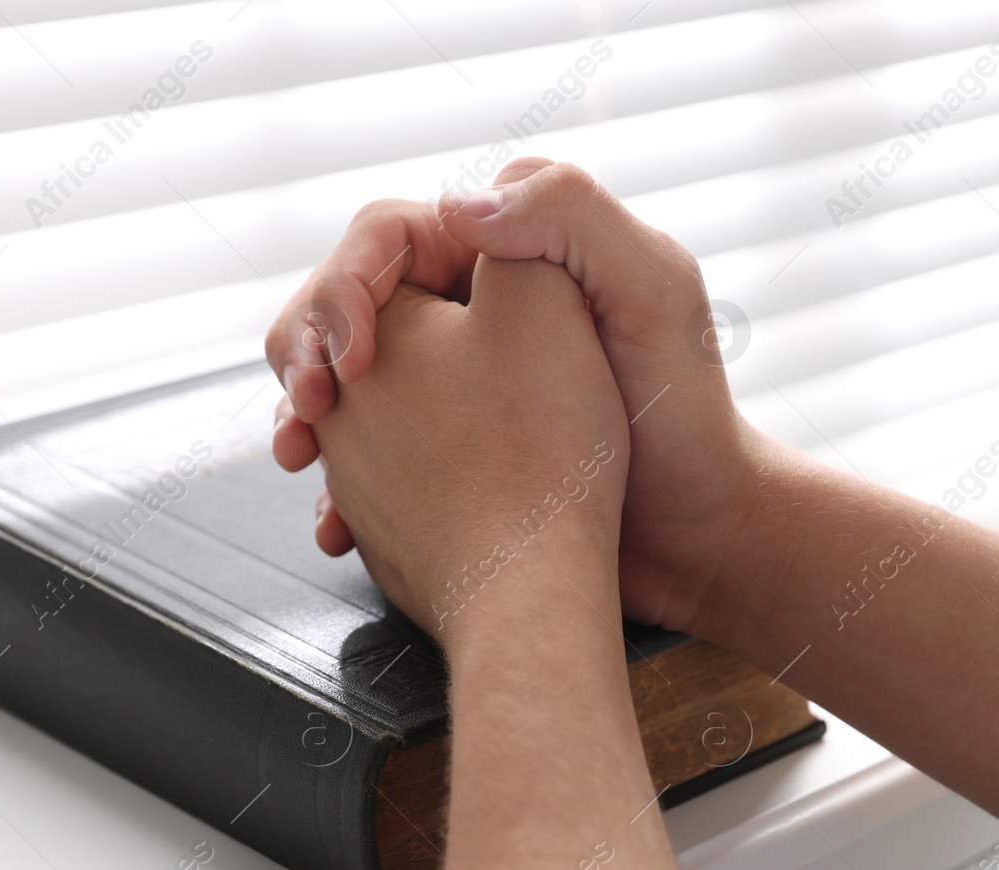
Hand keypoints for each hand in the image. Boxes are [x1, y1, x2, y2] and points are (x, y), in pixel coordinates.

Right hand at [267, 160, 764, 637]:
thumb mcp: (653, 292)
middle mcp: (479, 307)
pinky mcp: (453, 447)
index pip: (392, 234)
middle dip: (309, 348)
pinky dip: (344, 477)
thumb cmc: (685, 416)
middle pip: (353, 303)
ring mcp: (460, 381)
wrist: (699, 534)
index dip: (347, 283)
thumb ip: (570, 218)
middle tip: (306, 410)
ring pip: (352, 376)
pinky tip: (337, 517)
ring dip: (308, 410)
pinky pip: (373, 445)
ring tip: (299, 458)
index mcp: (514, 254)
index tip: (352, 357)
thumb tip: (456, 205)